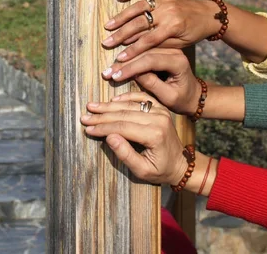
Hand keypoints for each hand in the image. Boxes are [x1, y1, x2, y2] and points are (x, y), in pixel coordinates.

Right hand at [81, 92, 202, 186]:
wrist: (181, 164)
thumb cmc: (161, 170)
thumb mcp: (142, 170)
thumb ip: (125, 154)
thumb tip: (109, 137)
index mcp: (155, 134)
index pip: (122, 127)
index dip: (103, 128)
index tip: (87, 128)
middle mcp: (159, 119)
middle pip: (124, 114)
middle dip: (102, 116)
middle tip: (85, 116)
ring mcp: (160, 111)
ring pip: (130, 104)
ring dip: (109, 105)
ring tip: (92, 106)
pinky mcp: (160, 107)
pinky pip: (141, 98)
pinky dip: (126, 97)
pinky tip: (112, 100)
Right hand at [101, 48, 200, 116]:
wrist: (193, 95)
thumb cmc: (183, 100)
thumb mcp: (169, 97)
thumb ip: (153, 85)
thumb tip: (133, 74)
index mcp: (178, 62)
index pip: (151, 60)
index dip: (131, 67)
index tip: (115, 76)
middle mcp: (174, 51)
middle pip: (144, 52)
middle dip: (123, 63)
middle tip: (106, 73)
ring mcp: (167, 48)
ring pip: (141, 49)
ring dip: (123, 59)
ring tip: (108, 69)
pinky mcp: (160, 49)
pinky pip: (142, 50)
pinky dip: (127, 56)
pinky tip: (115, 62)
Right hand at [102, 0, 220, 61]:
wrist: (208, 14)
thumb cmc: (194, 33)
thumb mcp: (180, 44)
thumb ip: (159, 44)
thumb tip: (135, 48)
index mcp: (173, 26)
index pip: (148, 40)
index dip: (133, 50)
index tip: (119, 58)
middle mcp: (167, 10)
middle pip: (139, 24)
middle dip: (121, 35)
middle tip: (106, 42)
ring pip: (138, 7)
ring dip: (122, 16)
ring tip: (109, 25)